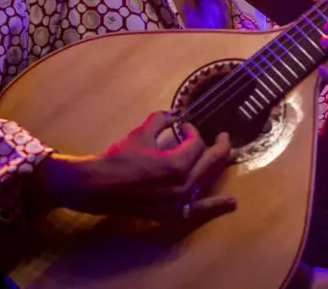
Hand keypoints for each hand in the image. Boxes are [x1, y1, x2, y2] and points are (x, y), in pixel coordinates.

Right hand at [33, 110, 236, 222]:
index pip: (196, 143)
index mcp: (176, 165)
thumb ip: (161, 119)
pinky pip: (198, 209)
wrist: (95, 187)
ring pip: (208, 182)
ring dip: (220, 167)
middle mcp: (183, 186)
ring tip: (230, 156)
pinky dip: (215, 206)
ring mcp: (178, 203)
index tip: (184, 126)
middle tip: (223, 136)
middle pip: (211, 163)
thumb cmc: (117, 158)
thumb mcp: (141, 133)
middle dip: (219, 146)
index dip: (192, 130)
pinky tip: (231, 204)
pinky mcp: (170, 214)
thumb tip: (173, 114)